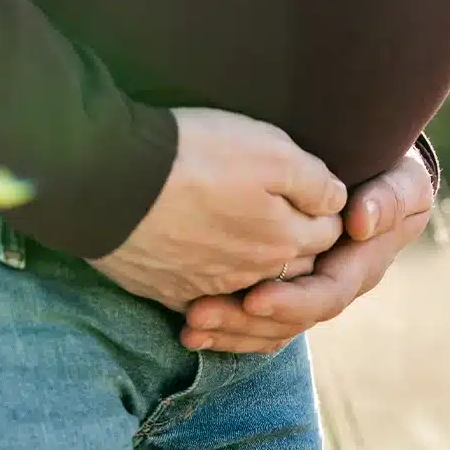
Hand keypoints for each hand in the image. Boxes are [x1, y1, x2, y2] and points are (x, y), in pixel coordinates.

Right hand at [87, 108, 345, 310]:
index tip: (317, 192)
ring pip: (248, 285)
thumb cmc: (195, 154)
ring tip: (244, 240)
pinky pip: (201, 300)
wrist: (111, 179)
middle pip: (292, 264)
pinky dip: (209, 292)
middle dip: (297, 245)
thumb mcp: (270, 149)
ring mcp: (208, 287)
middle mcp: (253, 273)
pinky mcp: (168, 290)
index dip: (326, 208)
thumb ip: (314, 180)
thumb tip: (338, 202)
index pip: (327, 231)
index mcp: (284, 238)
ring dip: (254, 271)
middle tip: (287, 216)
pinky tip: (200, 265)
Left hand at [179, 144, 434, 353]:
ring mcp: (305, 288)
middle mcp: (330, 285)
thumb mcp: (403, 182)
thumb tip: (361, 222)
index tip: (254, 299)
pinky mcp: (282, 283)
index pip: (325, 295)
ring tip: (189, 324)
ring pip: (267, 325)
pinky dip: (225, 323)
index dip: (291, 301)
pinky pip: (255, 316)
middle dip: (244, 321)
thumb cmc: (392, 175)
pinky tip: (189, 325)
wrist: (380, 175)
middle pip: (287, 319)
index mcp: (359, 267)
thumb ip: (389, 198)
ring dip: (228, 328)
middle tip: (200, 314)